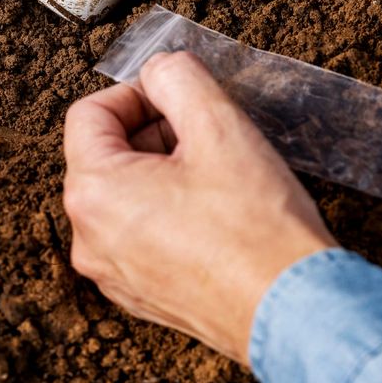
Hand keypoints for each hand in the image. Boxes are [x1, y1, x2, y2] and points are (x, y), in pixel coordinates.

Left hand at [62, 51, 335, 363]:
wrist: (292, 313)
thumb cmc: (256, 227)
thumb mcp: (219, 125)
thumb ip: (178, 78)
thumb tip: (160, 69)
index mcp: (93, 192)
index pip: (88, 114)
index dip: (135, 93)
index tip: (175, 95)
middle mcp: (89, 238)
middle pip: (104, 155)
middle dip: (152, 133)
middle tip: (205, 132)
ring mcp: (112, 273)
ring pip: (123, 196)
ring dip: (162, 172)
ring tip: (216, 174)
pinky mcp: (140, 296)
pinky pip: (139, 236)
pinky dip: (167, 214)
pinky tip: (215, 215)